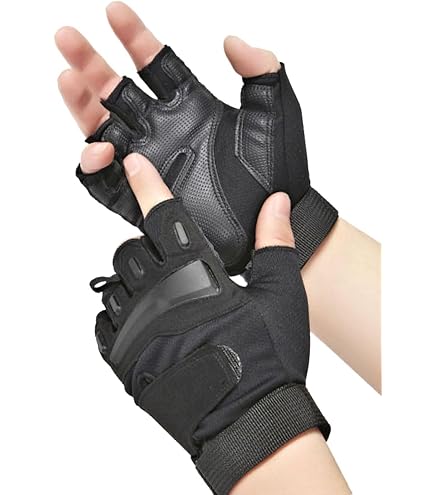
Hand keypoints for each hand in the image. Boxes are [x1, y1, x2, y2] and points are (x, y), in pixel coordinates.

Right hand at [56, 1, 336, 273]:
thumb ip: (261, 71)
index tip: (115, 13)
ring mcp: (153, 163)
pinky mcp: (146, 198)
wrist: (276, 220)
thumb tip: (231, 40)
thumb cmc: (281, 172)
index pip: (154, 65)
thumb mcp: (275, 113)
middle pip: (118, 92)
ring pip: (104, 131)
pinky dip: (94, 165)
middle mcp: (166, 131)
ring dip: (82, 107)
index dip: (134, 37)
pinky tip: (98, 147)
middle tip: (68, 38)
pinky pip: (107, 182)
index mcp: (192, 106)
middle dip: (91, 64)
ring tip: (69, 80)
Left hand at [89, 152, 328, 493]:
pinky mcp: (125, 362)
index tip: (134, 164)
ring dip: (133, 280)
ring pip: (113, 283)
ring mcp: (136, 331)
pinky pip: (103, 324)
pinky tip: (145, 322)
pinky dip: (117, 315)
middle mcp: (158, 298)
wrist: (250, 421)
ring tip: (163, 296)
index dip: (148, 184)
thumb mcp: (281, 293)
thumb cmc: (269, 357)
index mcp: (195, 275)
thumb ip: (274, 242)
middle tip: (172, 264)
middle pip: (129, 248)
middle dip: (146, 246)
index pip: (164, 216)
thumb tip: (275, 202)